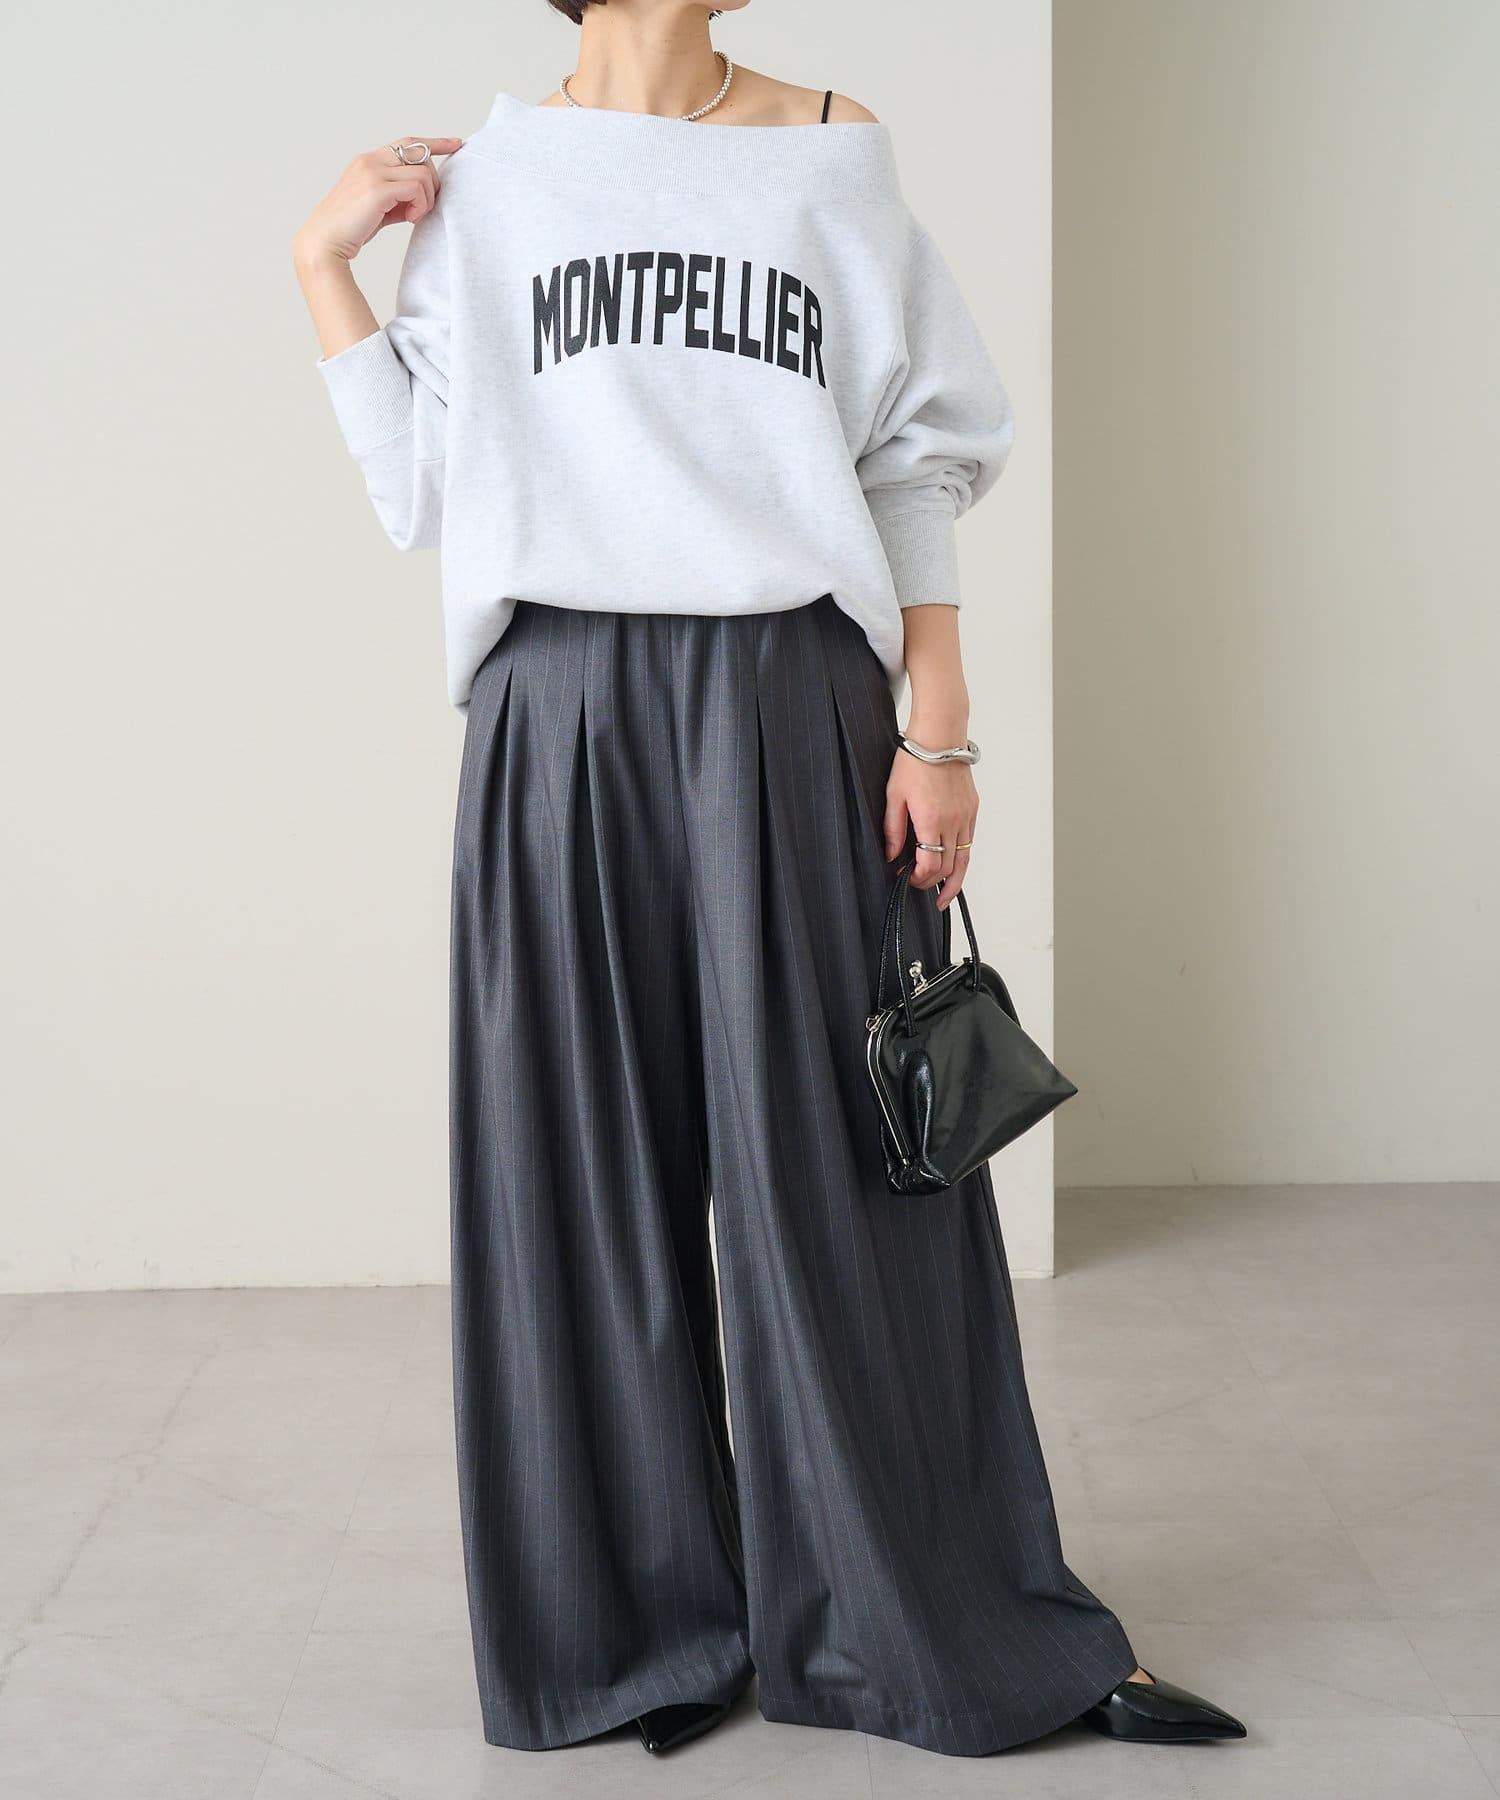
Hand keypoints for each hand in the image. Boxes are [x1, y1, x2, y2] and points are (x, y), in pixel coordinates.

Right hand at [293, 136, 463, 272]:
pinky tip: (411, 219)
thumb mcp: (378, 207)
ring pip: (423, 173)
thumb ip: (398, 197)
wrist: (325, 242)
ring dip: (427, 199)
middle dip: (432, 184)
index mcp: (369, 161)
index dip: (435, 142)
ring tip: (414, 216)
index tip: (456, 143)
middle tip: (422, 208)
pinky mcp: (377, 189)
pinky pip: (416, 189)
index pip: (408, 142)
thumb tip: (421, 199)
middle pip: (422, 157)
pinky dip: (421, 206)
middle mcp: (371, 160)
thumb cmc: (350, 229)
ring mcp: (373, 172)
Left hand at [883, 745, 977, 908]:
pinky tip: (953, 864)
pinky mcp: (972, 809)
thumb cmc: (914, 761)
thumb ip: (893, 829)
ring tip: (946, 896)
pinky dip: (962, 858)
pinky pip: (969, 841)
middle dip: (934, 884)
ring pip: (965, 859)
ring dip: (955, 881)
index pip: (930, 865)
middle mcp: (953, 822)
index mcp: (931, 821)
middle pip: (949, 868)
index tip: (906, 879)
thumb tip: (892, 855)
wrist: (940, 737)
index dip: (918, 879)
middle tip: (922, 890)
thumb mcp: (894, 796)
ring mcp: (966, 816)